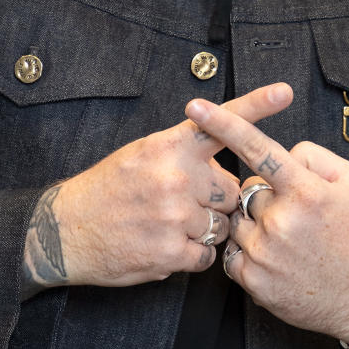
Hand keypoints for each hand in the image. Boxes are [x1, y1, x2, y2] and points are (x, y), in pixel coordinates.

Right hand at [21, 82, 293, 293]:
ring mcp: (176, 215)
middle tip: (180, 204)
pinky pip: (207, 257)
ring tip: (166, 225)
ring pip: (221, 227)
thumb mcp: (141, 154)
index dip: (257, 106)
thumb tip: (224, 167)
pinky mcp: (172, 251)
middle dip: (215, 202)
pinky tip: (163, 245)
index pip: (220, 123)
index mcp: (170, 147)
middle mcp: (177, 177)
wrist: (63, 230)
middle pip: (231, 192)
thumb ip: (184, 155)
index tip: (285, 91)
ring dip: (203, 231)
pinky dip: (191, 256)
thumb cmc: (107, 190)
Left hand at [186, 96, 348, 346]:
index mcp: (305, 190)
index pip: (257, 148)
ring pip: (238, 220)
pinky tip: (280, 261)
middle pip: (248, 190)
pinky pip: (233, 251)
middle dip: (266, 198)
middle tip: (297, 218)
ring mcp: (264, 252)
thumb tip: (281, 152)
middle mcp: (281, 220)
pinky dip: (250, 252)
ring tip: (290, 242)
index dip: (224, 124)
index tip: (196, 106)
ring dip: (255, 225)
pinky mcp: (253, 280)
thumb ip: (313, 156)